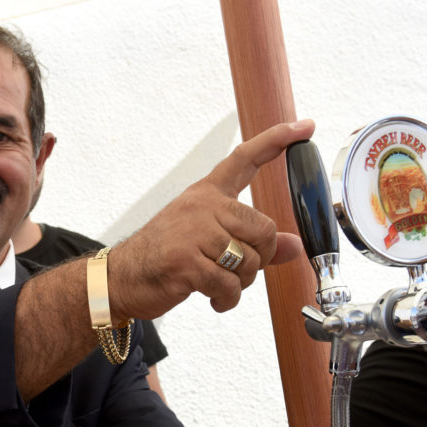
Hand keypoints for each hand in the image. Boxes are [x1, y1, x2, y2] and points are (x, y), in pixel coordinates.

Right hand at [107, 120, 311, 321]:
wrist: (122, 277)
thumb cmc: (165, 256)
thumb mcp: (209, 240)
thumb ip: (253, 241)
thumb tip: (294, 246)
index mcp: (207, 194)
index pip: (245, 159)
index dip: (277, 140)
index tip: (305, 127)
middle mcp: (202, 206)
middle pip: (263, 229)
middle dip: (260, 259)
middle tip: (239, 270)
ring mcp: (192, 233)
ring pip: (249, 261)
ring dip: (241, 283)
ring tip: (219, 285)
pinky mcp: (186, 262)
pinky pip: (229, 284)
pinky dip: (227, 299)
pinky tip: (214, 299)